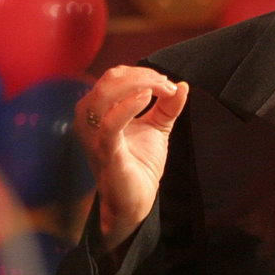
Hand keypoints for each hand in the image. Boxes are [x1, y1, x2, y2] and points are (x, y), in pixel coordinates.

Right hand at [74, 66, 188, 251]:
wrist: (135, 201)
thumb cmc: (140, 164)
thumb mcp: (158, 128)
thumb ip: (168, 106)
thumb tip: (182, 85)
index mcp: (99, 111)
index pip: (115, 77)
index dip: (142, 73)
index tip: (167, 84)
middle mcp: (91, 120)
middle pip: (109, 80)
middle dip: (142, 75)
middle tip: (167, 86)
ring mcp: (95, 136)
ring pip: (105, 95)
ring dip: (138, 84)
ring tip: (162, 89)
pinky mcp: (106, 153)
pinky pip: (110, 125)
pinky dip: (128, 106)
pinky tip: (146, 98)